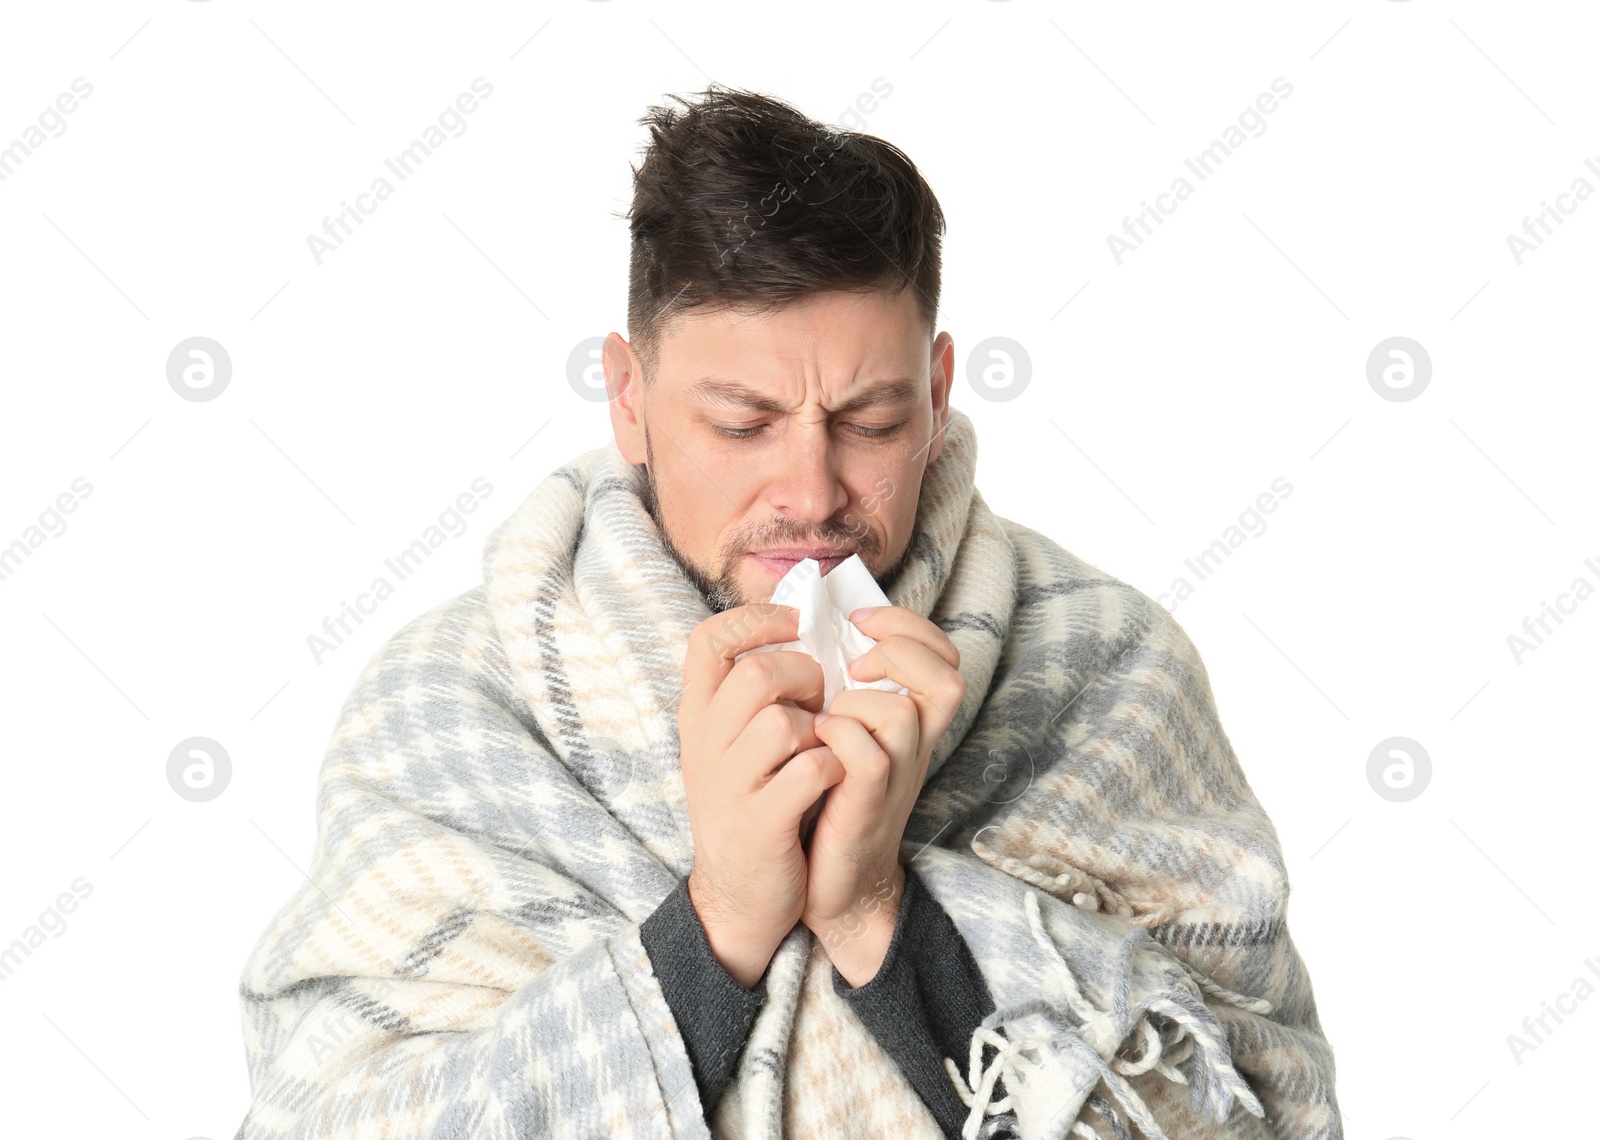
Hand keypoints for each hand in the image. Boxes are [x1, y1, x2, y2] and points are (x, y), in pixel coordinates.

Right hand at [679, 602, 845, 987]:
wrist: (738, 896)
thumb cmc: (750, 805)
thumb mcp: (730, 745)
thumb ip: (748, 694)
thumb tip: (796, 631)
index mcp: (697, 719)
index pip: (707, 642)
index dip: (756, 621)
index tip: (794, 627)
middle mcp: (705, 747)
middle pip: (755, 675)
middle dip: (804, 678)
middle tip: (819, 701)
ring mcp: (731, 786)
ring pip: (784, 722)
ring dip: (821, 728)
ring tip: (822, 745)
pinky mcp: (763, 823)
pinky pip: (812, 770)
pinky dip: (834, 767)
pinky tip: (831, 778)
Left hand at [802, 605, 965, 985]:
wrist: (834, 885)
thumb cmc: (830, 802)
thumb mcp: (847, 735)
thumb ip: (847, 689)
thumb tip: (815, 625)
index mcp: (913, 721)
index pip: (944, 655)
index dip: (909, 624)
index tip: (860, 620)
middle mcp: (916, 745)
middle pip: (948, 676)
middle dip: (899, 650)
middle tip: (854, 662)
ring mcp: (897, 776)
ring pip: (901, 713)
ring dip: (855, 701)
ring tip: (826, 714)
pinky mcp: (869, 804)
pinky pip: (869, 755)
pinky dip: (838, 735)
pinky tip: (815, 741)